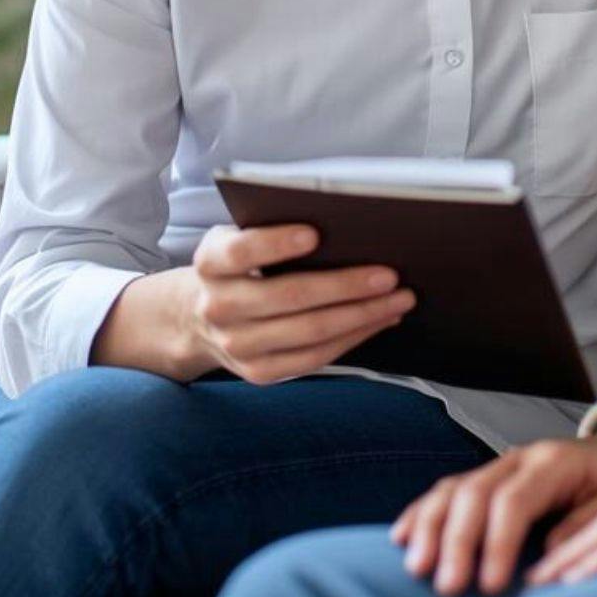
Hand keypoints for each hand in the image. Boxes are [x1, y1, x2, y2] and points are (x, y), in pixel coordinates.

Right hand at [92, 224, 414, 383]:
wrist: (197, 319)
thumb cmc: (237, 266)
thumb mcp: (237, 239)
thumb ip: (271, 231)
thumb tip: (344, 224)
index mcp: (210, 263)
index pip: (239, 252)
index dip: (275, 243)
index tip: (314, 233)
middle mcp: (217, 307)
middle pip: (288, 296)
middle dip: (345, 285)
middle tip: (389, 274)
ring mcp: (237, 346)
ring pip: (309, 332)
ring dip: (362, 315)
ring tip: (400, 299)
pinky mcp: (259, 372)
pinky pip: (315, 358)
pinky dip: (353, 337)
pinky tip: (380, 320)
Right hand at [392, 419, 596, 596]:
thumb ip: (594, 521)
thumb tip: (553, 550)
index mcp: (556, 461)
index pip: (515, 499)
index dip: (497, 542)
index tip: (489, 584)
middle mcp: (520, 458)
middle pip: (474, 493)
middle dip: (457, 541)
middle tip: (447, 586)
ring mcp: (500, 465)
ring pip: (453, 489)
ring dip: (429, 527)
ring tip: (416, 567)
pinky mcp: (489, 478)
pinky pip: (447, 490)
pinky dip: (422, 513)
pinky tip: (401, 537)